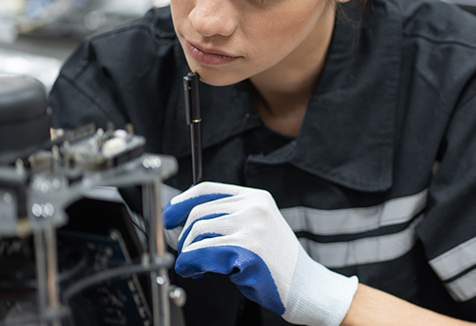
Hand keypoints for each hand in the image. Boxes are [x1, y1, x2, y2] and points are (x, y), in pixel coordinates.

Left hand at [163, 182, 358, 325]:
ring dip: (187, 253)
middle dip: (183, 235)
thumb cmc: (277, 263)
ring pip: (197, 232)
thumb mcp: (258, 227)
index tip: (169, 216)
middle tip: (184, 253)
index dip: (181, 201)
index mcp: (256, 197)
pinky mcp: (247, 251)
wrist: (306, 287)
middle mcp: (254, 207)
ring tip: (194, 266)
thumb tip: (187, 219)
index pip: (207, 188)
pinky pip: (202, 254)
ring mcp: (252, 227)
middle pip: (198, 212)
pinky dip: (190, 265)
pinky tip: (195, 272)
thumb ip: (230, 218)